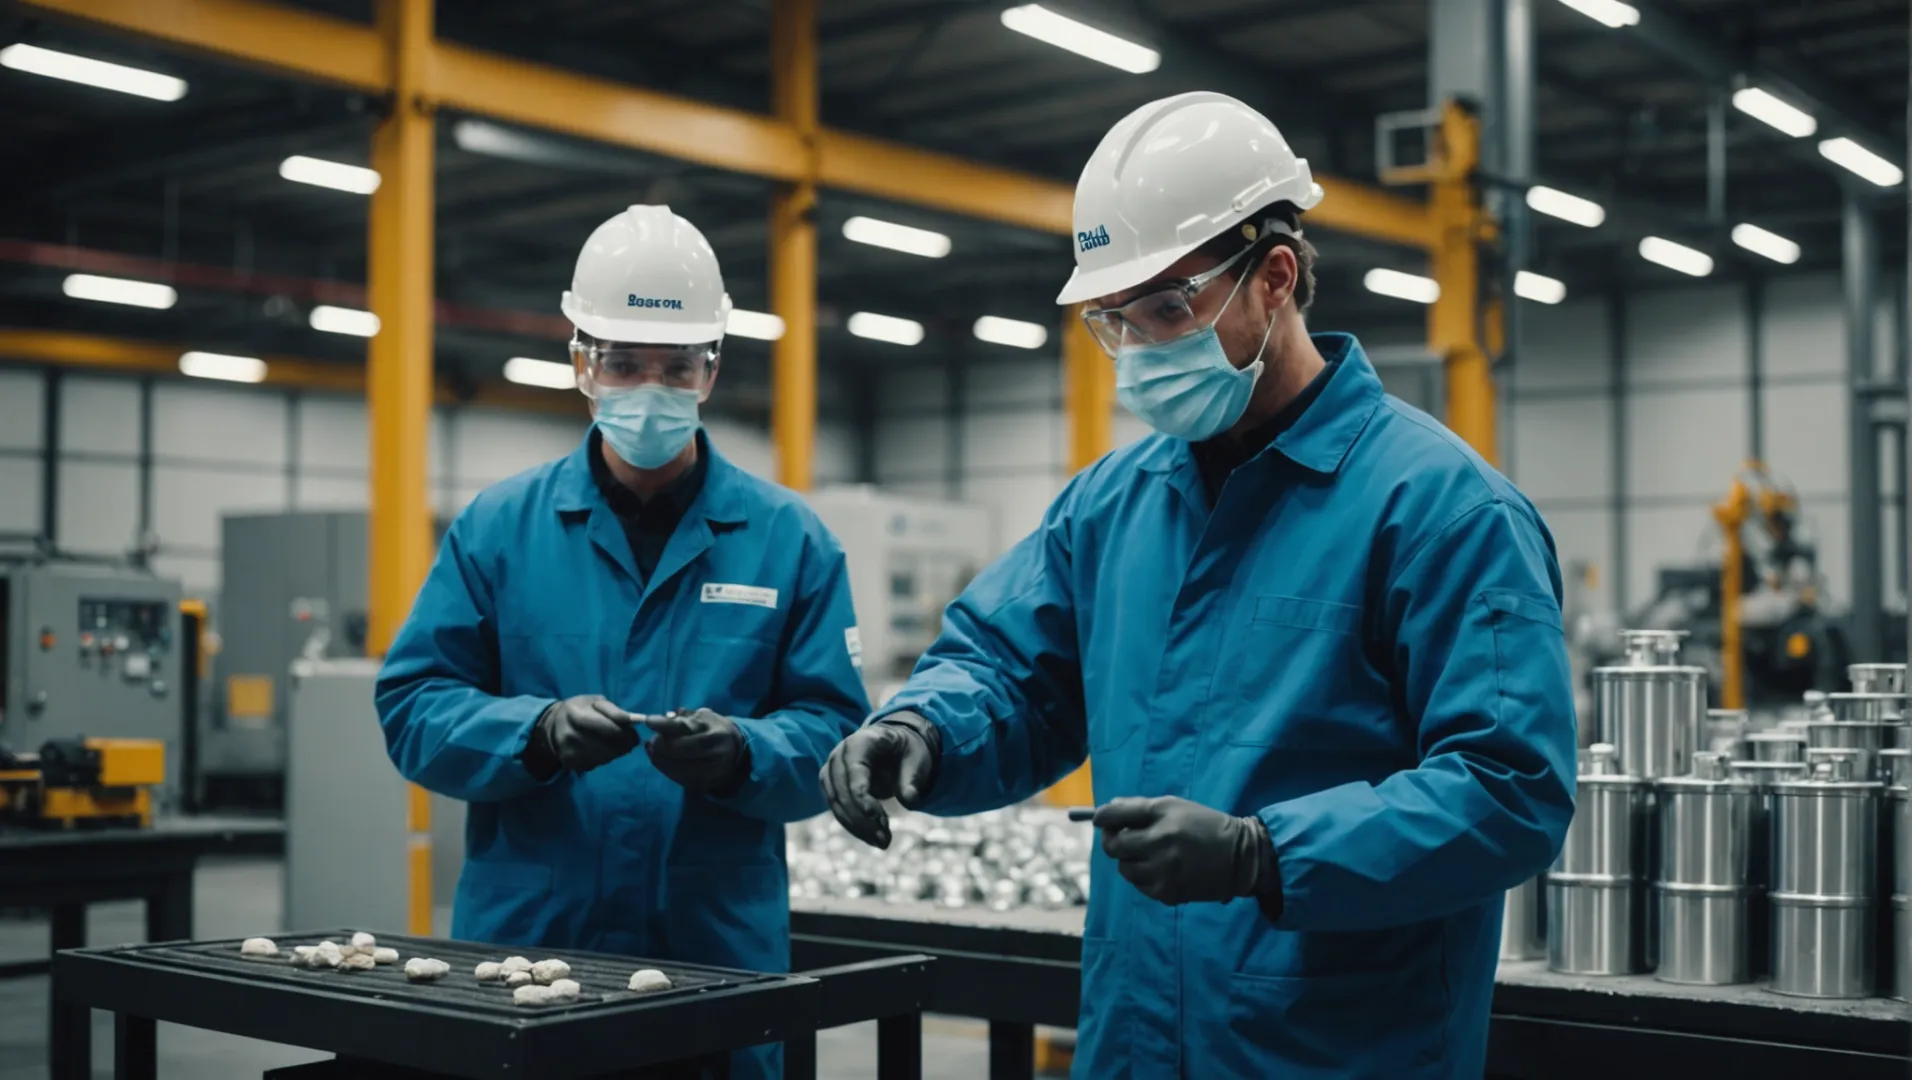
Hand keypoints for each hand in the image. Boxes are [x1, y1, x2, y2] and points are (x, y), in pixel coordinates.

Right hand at [534, 695, 638, 773]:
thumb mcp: (594, 701)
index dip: (624, 731)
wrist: (553, 726)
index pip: (606, 726)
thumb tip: (630, 720)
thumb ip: (611, 709)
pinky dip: (607, 758)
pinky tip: (606, 750)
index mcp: (574, 713)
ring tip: (619, 743)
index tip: (634, 731)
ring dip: (618, 751)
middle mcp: (569, 734)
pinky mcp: (571, 764)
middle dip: (624, 743)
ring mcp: (569, 752)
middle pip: (607, 745)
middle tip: (632, 739)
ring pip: (605, 757)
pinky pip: (598, 763)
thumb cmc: (580, 710)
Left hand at [642, 708, 748, 791]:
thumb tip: (658, 722)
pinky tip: (661, 758)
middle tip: (653, 738)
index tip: (649, 720)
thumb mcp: (703, 718)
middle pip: (678, 755)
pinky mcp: (700, 787)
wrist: (733, 752)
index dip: (667, 729)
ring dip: (658, 758)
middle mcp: (716, 760)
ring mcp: (708, 777)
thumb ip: (683, 720)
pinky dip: (664, 767)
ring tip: (654, 748)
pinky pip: (675, 778)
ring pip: (673, 769)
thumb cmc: (714, 730)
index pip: (689, 736)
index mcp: (718, 738)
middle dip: (659, 745)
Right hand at [820, 712, 941, 848]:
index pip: (854, 770)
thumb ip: (912, 778)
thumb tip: (909, 800)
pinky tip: (873, 839)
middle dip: (862, 818)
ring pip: (837, 805)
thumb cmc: (906, 751)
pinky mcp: (832, 788)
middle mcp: (840, 755)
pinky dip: (855, 827)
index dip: (862, 796)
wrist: (895, 747)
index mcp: (861, 742)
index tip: (877, 818)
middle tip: (885, 839)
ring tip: (883, 842)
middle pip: (842, 791)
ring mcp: (832, 771)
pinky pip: (838, 810)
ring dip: (858, 827)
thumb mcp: (917, 759)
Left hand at [1094, 796, 1274, 905]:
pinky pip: (1140, 885)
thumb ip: (1138, 807)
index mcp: (1161, 818)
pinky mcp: (1167, 894)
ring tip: (1149, 854)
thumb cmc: (1203, 825)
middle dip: (1114, 841)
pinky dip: (1144, 877)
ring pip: (1125, 869)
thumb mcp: (1174, 806)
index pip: (1113, 817)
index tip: (1104, 820)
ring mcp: (1163, 873)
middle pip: (1113, 847)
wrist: (1239, 858)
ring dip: (1130, 861)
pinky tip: (1162, 868)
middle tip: (1125, 838)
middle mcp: (1160, 845)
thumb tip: (1105, 812)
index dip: (1103, 818)